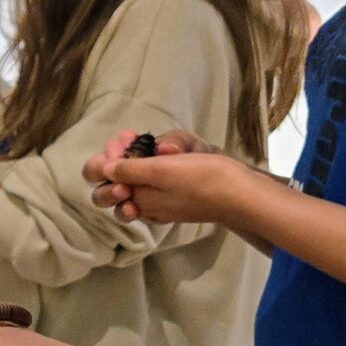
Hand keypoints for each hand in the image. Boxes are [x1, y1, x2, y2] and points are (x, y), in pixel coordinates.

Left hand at [85, 130, 244, 227]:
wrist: (243, 195)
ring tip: (138, 144)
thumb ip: (131, 170)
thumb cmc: (204, 179)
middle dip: (115, 159)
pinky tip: (157, 153)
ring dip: (131, 161)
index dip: (107, 159)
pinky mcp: (176, 199)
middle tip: (128, 140)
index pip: (103, 182)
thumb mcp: (163, 170)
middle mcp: (145, 206)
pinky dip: (150, 167)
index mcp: (137, 200)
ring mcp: (161, 205)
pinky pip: (152, 185)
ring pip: (132, 183)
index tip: (123, 141)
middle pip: (113, 185)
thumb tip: (105, 169)